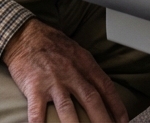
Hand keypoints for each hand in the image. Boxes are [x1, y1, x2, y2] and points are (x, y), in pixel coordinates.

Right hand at [2, 18, 127, 122]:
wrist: (26, 35)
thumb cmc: (53, 45)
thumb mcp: (77, 52)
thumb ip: (88, 70)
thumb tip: (102, 89)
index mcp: (85, 64)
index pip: (106, 87)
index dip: (116, 106)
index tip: (123, 121)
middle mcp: (72, 73)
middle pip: (92, 99)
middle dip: (102, 120)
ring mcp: (53, 81)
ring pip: (67, 108)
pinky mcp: (34, 86)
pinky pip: (37, 110)